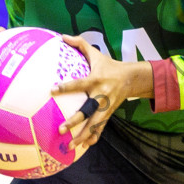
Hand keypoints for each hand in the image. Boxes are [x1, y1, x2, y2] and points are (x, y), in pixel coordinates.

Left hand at [52, 34, 153, 149]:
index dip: (66, 87)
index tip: (52, 90)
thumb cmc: (109, 65)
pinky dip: (94, 137)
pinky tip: (85, 146)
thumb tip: (62, 36)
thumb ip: (79, 44)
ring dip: (83, 135)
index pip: (79, 83)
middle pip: (88, 110)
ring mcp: (106, 107)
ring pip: (94, 124)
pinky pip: (101, 127)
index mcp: (96, 80)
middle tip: (61, 129)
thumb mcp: (96, 53)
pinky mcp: (109, 113)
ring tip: (71, 145)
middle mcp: (101, 95)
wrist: (132, 78)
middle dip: (75, 120)